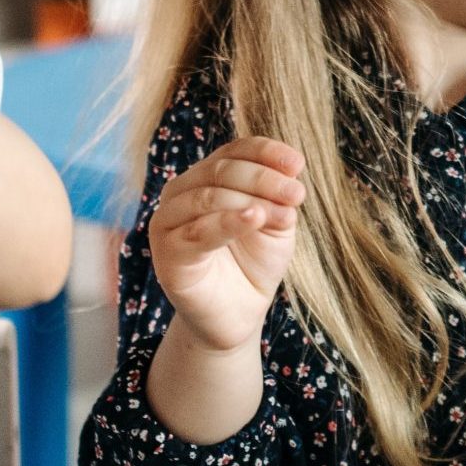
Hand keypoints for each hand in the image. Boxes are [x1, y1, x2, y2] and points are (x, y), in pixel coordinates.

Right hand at [148, 138, 305, 354]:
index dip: (266, 152)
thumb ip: (277, 201)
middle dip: (264, 178)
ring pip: (208, 195)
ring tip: (285, 211)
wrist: (238, 315)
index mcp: (205, 178)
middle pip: (221, 170)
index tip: (298, 163)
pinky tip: (254, 218)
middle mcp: (181, 193)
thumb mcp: (275, 225)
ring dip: (251, 199)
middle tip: (297, 194)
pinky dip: (227, 222)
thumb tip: (289, 181)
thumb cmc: (253, 264)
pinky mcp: (167, 253)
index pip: (234, 151)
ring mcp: (168, 221)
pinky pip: (197, 231)